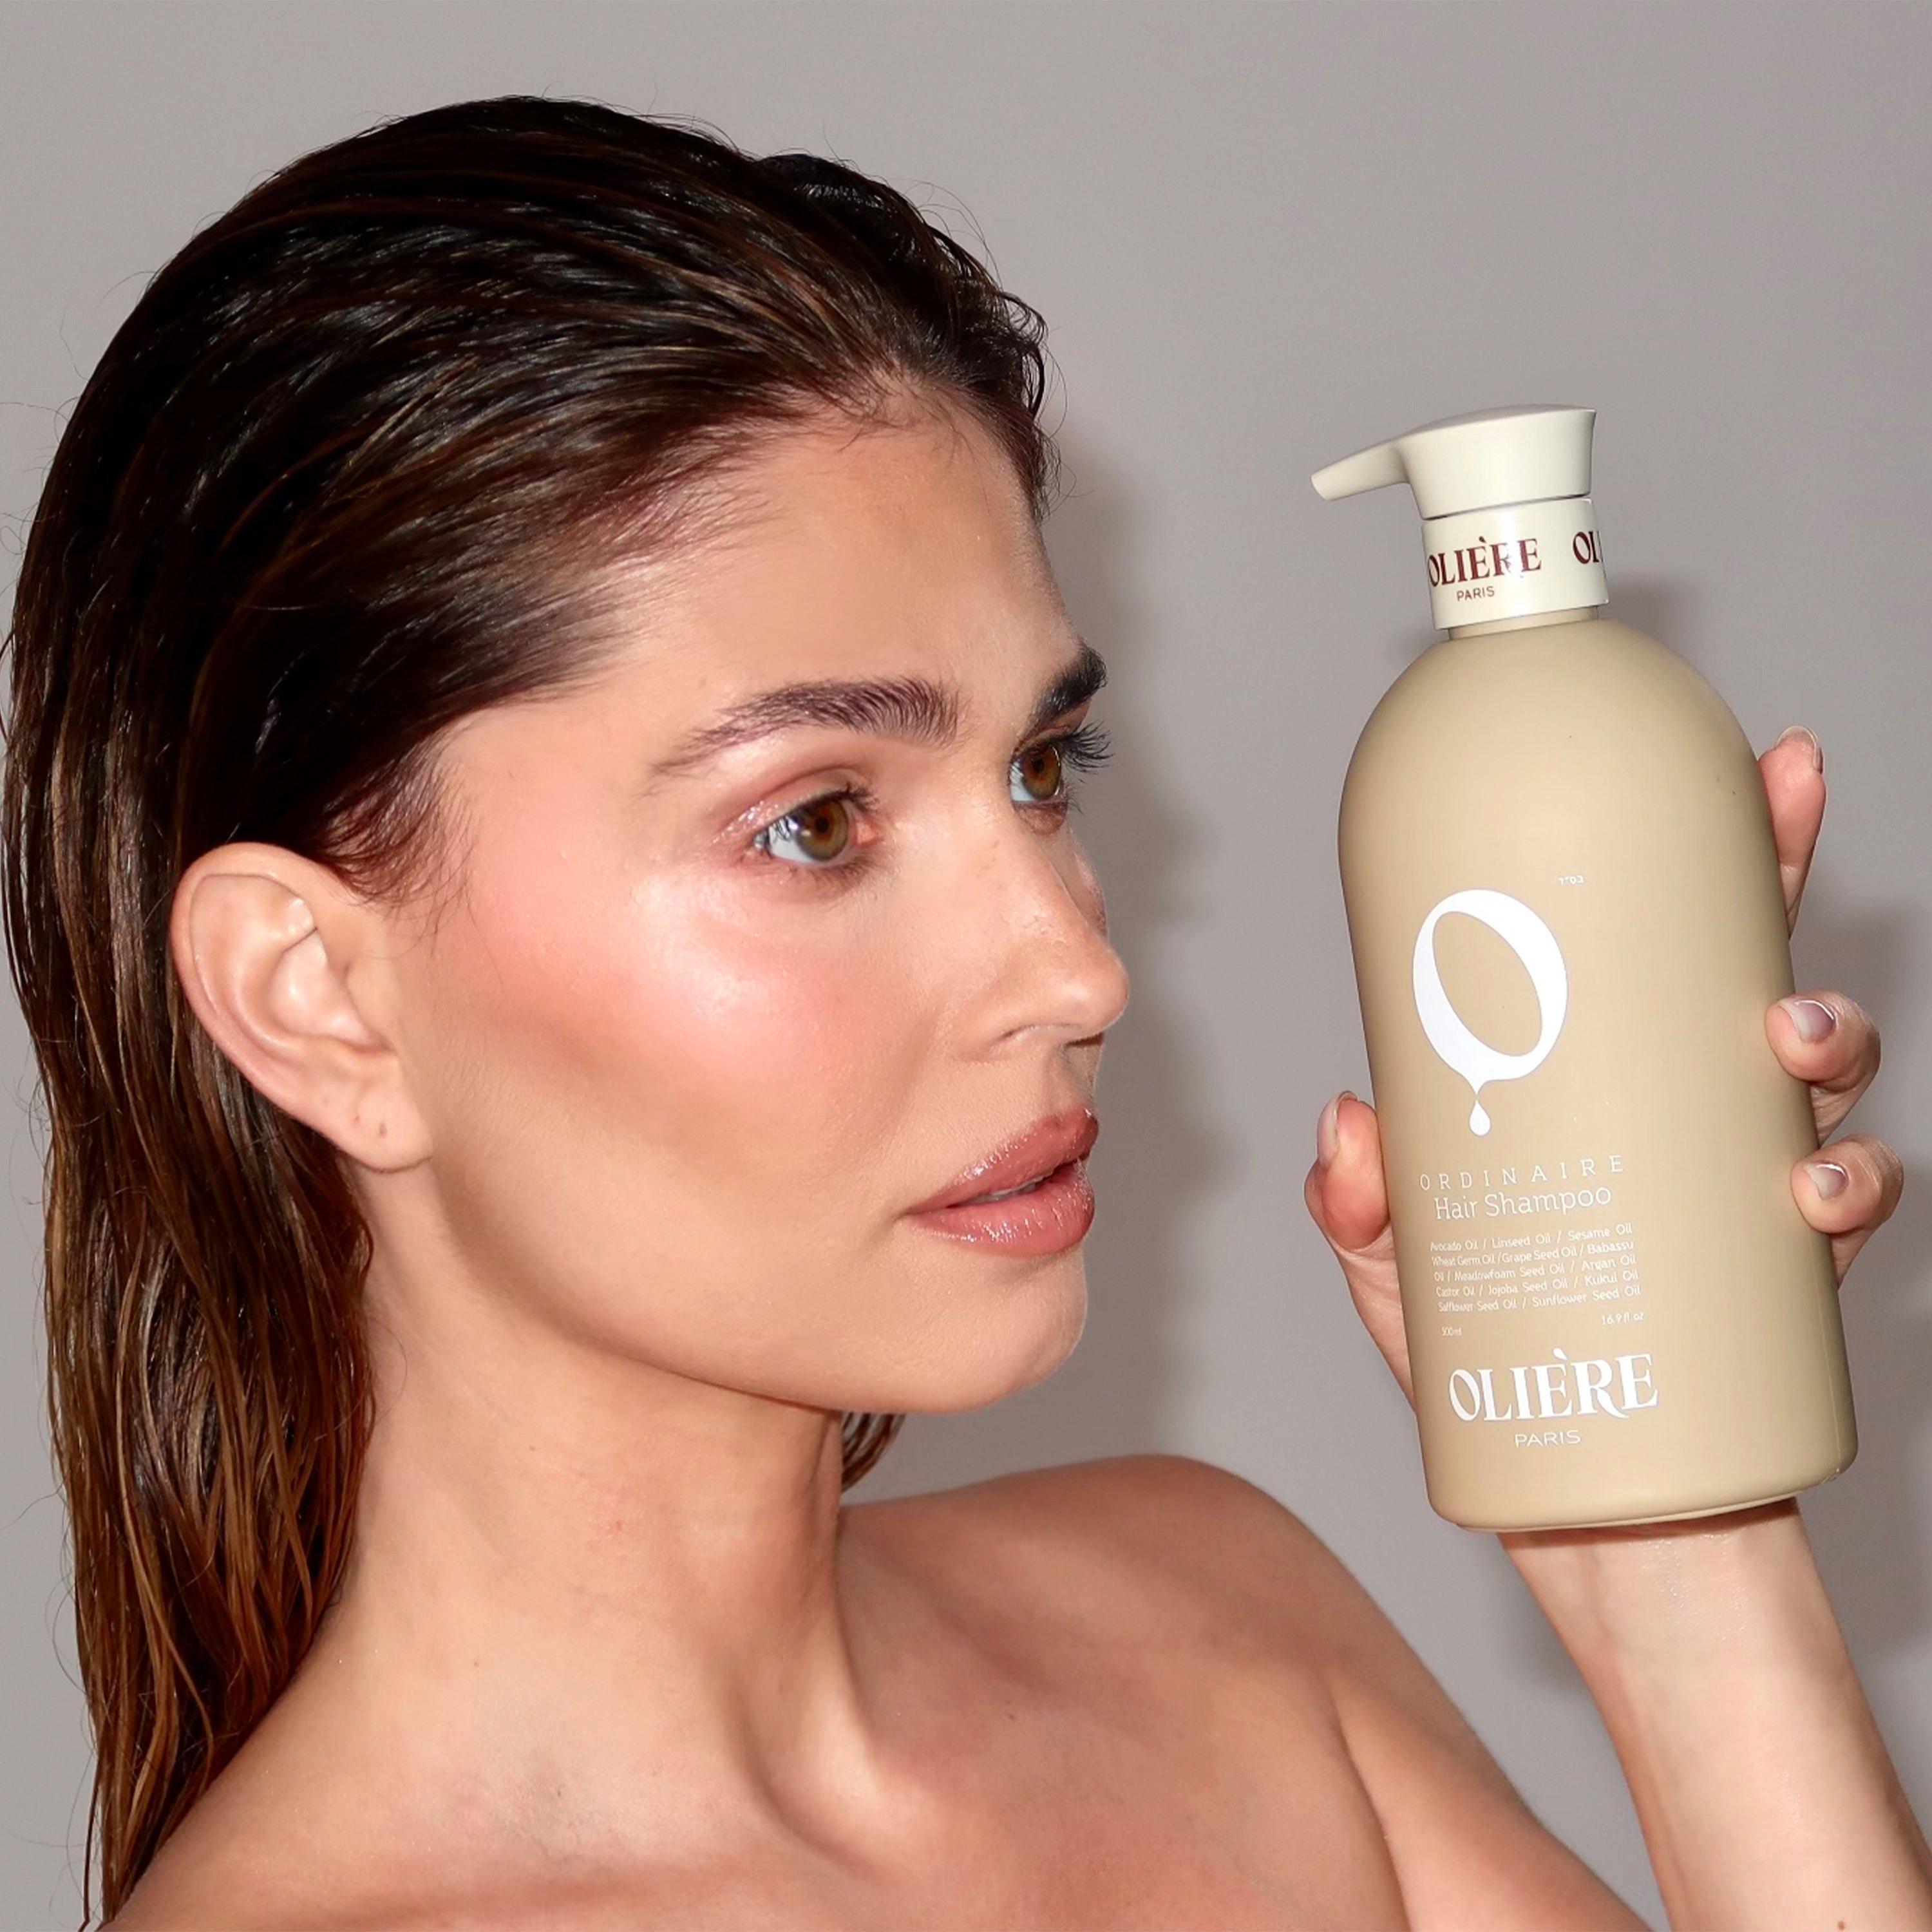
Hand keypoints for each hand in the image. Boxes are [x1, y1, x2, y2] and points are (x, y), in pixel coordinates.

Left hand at [1303, 722, 1904, 1414]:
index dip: (1718, 850)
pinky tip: (1814, 1191)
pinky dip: (1848, 1189)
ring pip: (1825, 1084)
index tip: (1756, 764)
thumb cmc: (1488, 1368)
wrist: (1570, 1509)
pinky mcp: (1785, 1282)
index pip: (1666, 945)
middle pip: (1758, 980)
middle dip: (1786, 904)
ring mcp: (1744, 1193)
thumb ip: (1353, 1201)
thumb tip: (1344, 1123)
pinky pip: (1847, 1211)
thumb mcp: (1395, 1269)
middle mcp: (1688, 1119)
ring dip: (1830, 1040)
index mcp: (1608, 1084)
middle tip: (1776, 852)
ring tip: (1790, 1040)